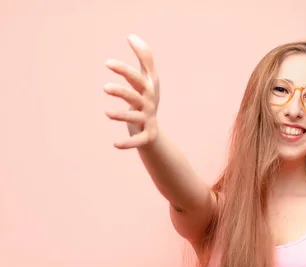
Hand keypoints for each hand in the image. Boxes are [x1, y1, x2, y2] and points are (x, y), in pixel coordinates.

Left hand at [104, 34, 159, 148]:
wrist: (153, 131)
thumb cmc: (146, 101)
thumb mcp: (147, 80)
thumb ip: (144, 58)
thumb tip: (132, 35)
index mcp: (147, 89)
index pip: (136, 77)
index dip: (123, 70)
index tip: (107, 63)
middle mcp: (149, 104)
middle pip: (135, 96)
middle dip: (122, 92)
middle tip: (105, 88)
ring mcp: (148, 120)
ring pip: (134, 117)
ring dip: (122, 115)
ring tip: (106, 113)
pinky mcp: (147, 136)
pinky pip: (138, 140)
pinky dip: (128, 143)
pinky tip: (115, 145)